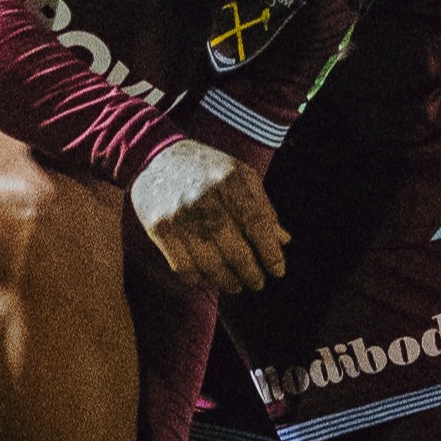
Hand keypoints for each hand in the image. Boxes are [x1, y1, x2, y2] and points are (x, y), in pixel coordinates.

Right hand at [132, 139, 290, 294]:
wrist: (157, 156)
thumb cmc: (208, 169)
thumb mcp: (241, 177)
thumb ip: (263, 207)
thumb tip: (283, 241)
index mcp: (231, 181)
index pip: (258, 225)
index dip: (271, 254)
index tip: (277, 271)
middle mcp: (206, 199)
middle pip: (236, 252)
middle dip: (252, 274)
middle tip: (258, 283)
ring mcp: (180, 215)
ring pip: (211, 266)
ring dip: (228, 281)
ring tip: (236, 284)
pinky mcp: (159, 228)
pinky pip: (183, 267)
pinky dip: (198, 279)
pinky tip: (207, 278)